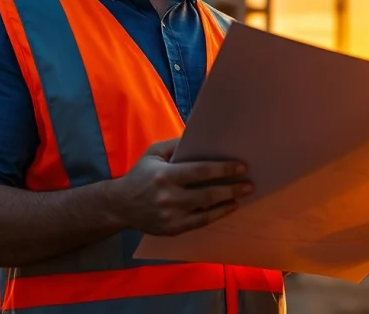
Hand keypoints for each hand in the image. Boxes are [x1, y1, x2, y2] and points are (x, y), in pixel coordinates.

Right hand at [110, 138, 253, 235]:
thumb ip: (176, 145)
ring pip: (207, 210)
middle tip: (249, 184)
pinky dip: (217, 215)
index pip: (200, 171)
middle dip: (231, 188)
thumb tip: (202, 139)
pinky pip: (200, 223)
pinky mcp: (172, 229)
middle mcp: (169, 197)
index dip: (223, 169)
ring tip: (242, 196)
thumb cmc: (140, 175)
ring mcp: (171, 216)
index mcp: (165, 175)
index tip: (241, 167)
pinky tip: (228, 208)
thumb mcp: (154, 154)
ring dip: (228, 203)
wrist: (120, 206)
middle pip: (207, 193)